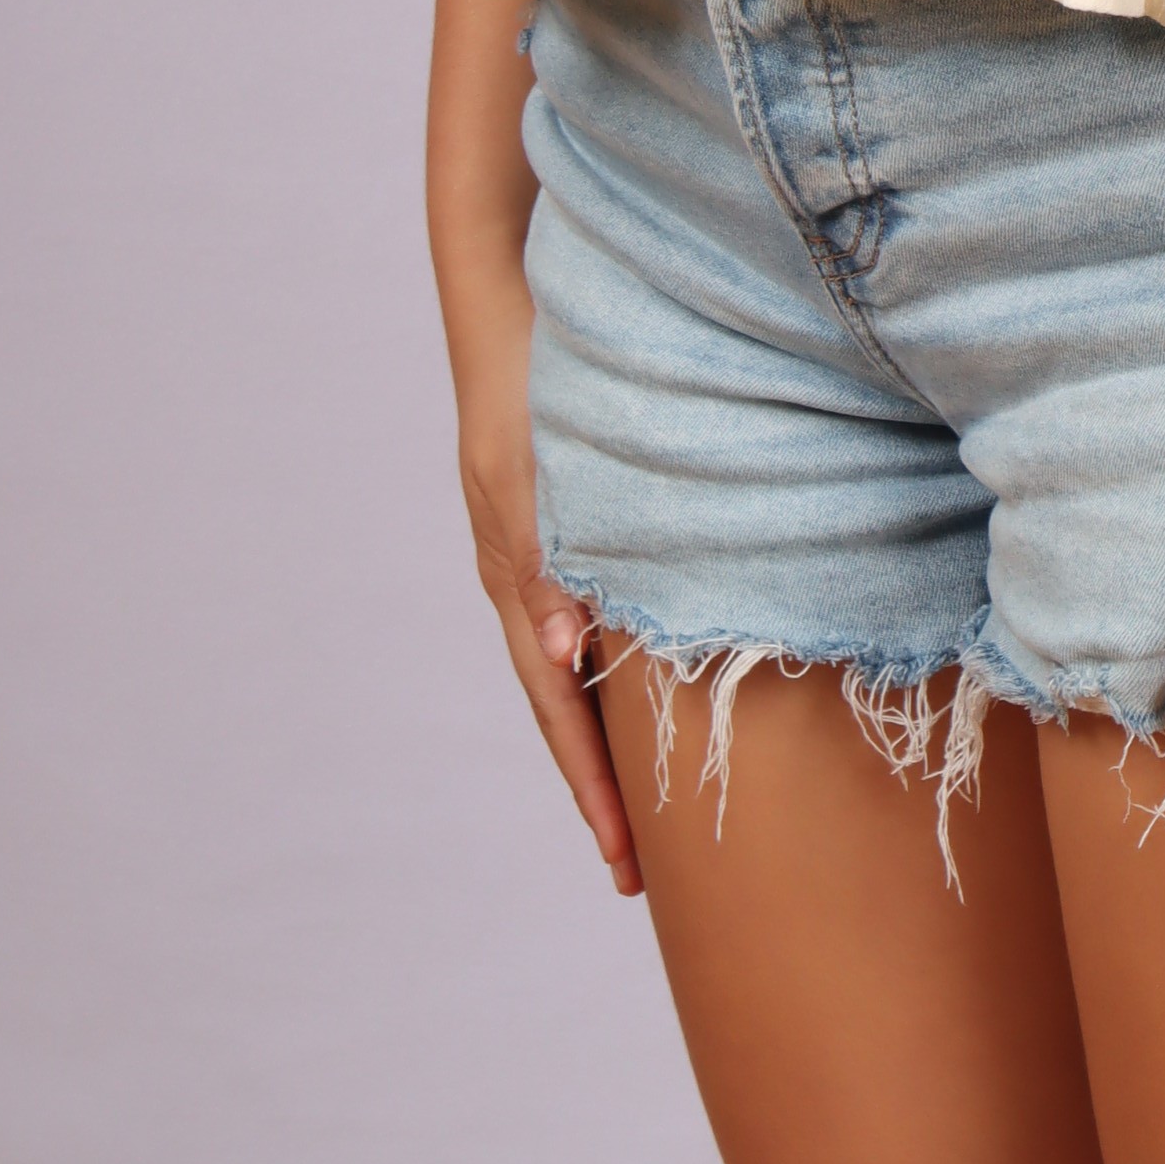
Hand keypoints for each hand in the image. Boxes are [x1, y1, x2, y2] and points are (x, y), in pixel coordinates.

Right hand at [446, 275, 645, 897]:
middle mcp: (528, 574)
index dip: (594, 788)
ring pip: (580, 665)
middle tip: (641, 869)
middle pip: (566, 704)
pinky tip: (655, 676)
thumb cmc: (527, 382)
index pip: (559, 708)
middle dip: (603, 787)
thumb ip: (545, 562)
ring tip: (655, 798)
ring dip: (612, 731)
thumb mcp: (529, 477)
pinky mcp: (567, 515)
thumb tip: (563, 662)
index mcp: (517, 577)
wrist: (509, 295)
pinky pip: (593, 611)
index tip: (628, 865)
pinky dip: (620, 663)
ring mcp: (545, 547)